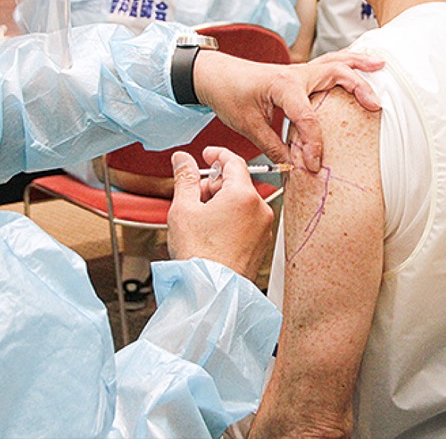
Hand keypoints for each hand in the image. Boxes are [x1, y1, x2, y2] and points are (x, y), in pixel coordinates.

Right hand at [167, 147, 273, 278]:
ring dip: (221, 202)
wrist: (211, 291)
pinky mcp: (261, 243)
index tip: (206, 155)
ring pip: (241, 202)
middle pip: (236, 182)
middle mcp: (260, 208)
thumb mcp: (183, 208)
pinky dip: (231, 218)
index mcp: (243, 195)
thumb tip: (182, 159)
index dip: (217, 154)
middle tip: (193, 197)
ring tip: (200, 220)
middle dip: (213, 185)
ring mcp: (263, 227)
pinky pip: (247, 220)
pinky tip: (212, 232)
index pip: (233, 161)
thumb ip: (185, 177)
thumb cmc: (199, 254)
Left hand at [193, 49, 382, 172]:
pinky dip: (345, 63)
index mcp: (282, 85)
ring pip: (334, 63)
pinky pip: (327, 65)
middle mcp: (295, 74)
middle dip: (357, 89)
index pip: (308, 117)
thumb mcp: (247, 126)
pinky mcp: (298, 74)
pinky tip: (359, 65)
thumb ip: (272, 146)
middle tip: (375, 105)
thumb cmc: (228, 94)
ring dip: (358, 65)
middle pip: (334, 75)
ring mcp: (298, 71)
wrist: (214, 74)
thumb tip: (293, 165)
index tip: (312, 164)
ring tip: (381, 65)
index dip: (313, 144)